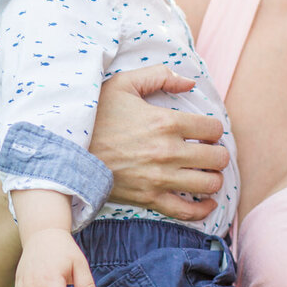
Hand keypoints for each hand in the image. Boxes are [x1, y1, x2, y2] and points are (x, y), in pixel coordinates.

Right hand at [91, 66, 229, 220]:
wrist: (68, 150)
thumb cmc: (96, 115)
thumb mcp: (123, 84)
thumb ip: (159, 75)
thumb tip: (189, 83)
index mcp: (166, 122)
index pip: (213, 129)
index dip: (214, 129)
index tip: (206, 131)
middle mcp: (168, 152)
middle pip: (217, 158)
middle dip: (218, 153)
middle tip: (209, 151)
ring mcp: (160, 179)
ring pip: (209, 184)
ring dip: (213, 178)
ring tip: (206, 172)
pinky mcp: (149, 199)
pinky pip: (187, 212)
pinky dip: (202, 209)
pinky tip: (207, 202)